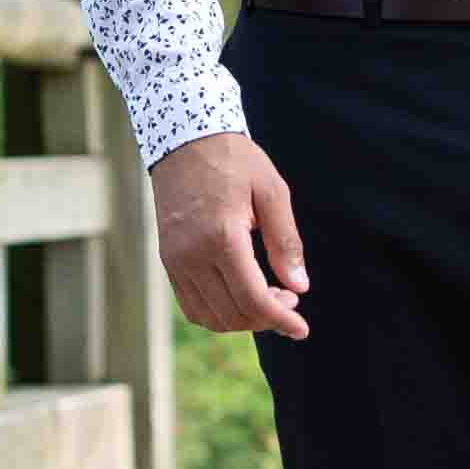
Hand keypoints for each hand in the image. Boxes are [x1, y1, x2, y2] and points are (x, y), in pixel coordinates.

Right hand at [153, 133, 309, 339]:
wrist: (185, 140)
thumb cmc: (234, 161)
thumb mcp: (272, 192)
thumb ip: (286, 242)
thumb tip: (300, 287)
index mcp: (222, 237)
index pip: (252, 299)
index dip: (280, 320)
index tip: (302, 329)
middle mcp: (192, 255)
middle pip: (232, 314)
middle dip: (266, 318)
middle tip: (289, 299)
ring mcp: (175, 260)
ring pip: (210, 316)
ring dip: (242, 319)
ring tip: (267, 297)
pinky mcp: (168, 260)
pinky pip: (191, 305)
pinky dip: (217, 313)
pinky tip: (239, 296)